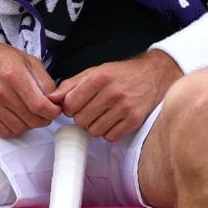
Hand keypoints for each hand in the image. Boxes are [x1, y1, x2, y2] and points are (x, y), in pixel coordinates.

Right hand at [0, 34, 59, 137]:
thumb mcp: (27, 60)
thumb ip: (44, 80)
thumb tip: (55, 99)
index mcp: (15, 76)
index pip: (40, 105)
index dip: (52, 112)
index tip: (55, 110)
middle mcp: (1, 91)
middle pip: (31, 119)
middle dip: (44, 119)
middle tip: (45, 113)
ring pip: (19, 128)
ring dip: (30, 125)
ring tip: (31, 115)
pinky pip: (3, 131)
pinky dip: (15, 129)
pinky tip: (18, 119)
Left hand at [51, 53, 183, 142]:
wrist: (155, 75)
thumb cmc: (123, 74)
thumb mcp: (96, 71)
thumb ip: (72, 84)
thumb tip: (51, 98)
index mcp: (100, 78)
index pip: (70, 104)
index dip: (70, 107)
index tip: (77, 104)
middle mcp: (112, 92)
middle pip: (80, 119)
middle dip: (82, 116)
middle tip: (91, 109)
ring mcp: (125, 108)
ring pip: (94, 131)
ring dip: (95, 126)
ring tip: (103, 114)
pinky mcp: (134, 120)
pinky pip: (110, 136)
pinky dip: (109, 132)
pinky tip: (113, 120)